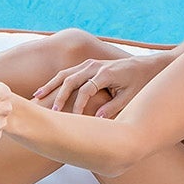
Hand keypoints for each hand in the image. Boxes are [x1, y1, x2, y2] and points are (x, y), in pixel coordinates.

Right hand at [33, 55, 152, 119]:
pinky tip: (44, 90)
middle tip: (50, 112)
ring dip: (51, 85)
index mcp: (105, 73)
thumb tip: (97, 119)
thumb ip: (113, 108)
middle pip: (71, 80)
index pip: (86, 90)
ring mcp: (90, 64)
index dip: (78, 105)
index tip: (72, 118)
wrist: (146, 66)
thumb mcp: (129, 98)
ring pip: (66, 74)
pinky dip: (55, 81)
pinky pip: (68, 73)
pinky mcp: (87, 65)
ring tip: (37, 97)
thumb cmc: (139, 84)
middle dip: (59, 96)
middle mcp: (95, 66)